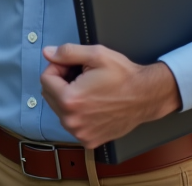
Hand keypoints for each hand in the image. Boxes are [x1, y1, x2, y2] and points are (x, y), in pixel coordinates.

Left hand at [40, 44, 181, 148]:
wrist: (146, 96)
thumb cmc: (124, 76)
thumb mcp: (96, 55)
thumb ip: (67, 52)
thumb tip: (47, 53)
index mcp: (70, 99)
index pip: (45, 79)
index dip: (57, 67)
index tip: (72, 66)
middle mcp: (72, 120)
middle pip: (49, 95)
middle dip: (60, 83)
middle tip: (81, 77)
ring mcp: (80, 133)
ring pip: (59, 110)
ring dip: (67, 98)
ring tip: (89, 90)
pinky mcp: (89, 140)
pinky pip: (72, 123)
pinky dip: (77, 114)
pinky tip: (93, 105)